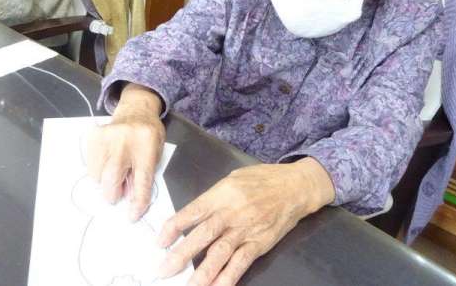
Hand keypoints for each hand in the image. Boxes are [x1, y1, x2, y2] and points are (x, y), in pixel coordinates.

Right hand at [86, 83, 164, 220]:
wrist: (137, 109)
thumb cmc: (149, 135)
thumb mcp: (156, 153)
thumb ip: (144, 175)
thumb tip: (128, 198)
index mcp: (147, 144)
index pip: (142, 179)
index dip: (137, 201)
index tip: (132, 216)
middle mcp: (125, 139)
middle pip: (112, 178)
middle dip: (113, 193)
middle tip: (117, 195)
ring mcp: (107, 136)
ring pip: (98, 175)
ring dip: (105, 181)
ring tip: (115, 170)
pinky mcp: (94, 136)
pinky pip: (90, 165)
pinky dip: (98, 170)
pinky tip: (108, 160)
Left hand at [157, 157, 335, 285]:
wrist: (295, 187)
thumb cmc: (262, 179)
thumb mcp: (233, 179)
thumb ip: (213, 197)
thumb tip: (192, 215)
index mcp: (222, 194)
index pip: (193, 212)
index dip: (174, 228)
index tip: (160, 241)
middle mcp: (232, 213)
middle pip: (203, 235)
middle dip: (181, 254)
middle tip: (163, 269)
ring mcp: (246, 229)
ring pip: (220, 253)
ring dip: (202, 272)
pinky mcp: (260, 243)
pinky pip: (241, 262)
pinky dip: (228, 277)